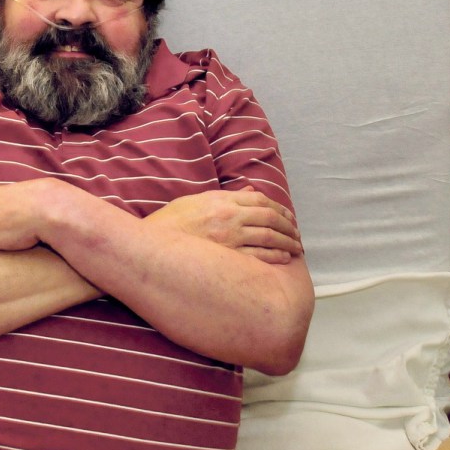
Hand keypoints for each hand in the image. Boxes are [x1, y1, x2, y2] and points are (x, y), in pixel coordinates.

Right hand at [146, 188, 301, 263]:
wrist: (152, 246)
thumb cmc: (171, 223)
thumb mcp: (196, 200)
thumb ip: (225, 196)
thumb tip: (248, 191)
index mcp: (222, 200)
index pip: (260, 200)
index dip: (279, 208)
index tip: (288, 216)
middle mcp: (229, 217)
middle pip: (270, 218)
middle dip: (288, 226)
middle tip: (297, 233)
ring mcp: (229, 239)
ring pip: (269, 238)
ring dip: (287, 242)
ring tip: (295, 247)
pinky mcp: (227, 259)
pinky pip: (259, 257)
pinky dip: (275, 257)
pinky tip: (284, 259)